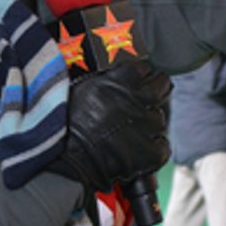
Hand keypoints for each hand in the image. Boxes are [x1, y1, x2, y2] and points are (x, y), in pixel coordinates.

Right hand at [45, 61, 172, 193]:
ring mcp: (145, 125)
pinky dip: (154, 149)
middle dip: (157, 90)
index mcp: (119, 81)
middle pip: (161, 86)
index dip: (141, 74)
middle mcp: (136, 99)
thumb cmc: (64, 126)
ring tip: (133, 132)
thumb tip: (116, 77)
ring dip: (150, 124)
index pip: (143, 68)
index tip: (140, 79)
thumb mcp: (82, 89)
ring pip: (159, 118)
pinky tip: (140, 150)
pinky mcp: (149, 151)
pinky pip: (162, 146)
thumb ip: (105, 81)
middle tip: (150, 98)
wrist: (63, 158)